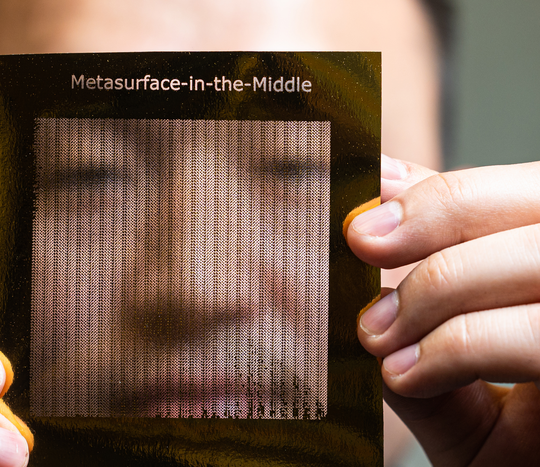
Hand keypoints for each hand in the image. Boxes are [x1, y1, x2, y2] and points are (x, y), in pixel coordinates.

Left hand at [347, 155, 539, 465]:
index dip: (437, 190)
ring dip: (441, 284)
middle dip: (441, 212)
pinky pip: (539, 332)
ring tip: (378, 332)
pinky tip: (410, 371)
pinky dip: (463, 344)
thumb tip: (370, 229)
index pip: (515, 193)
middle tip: (363, 242)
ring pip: (537, 256)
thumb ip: (424, 302)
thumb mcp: (454, 368)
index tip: (366, 211)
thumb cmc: (512, 445)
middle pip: (536, 200)